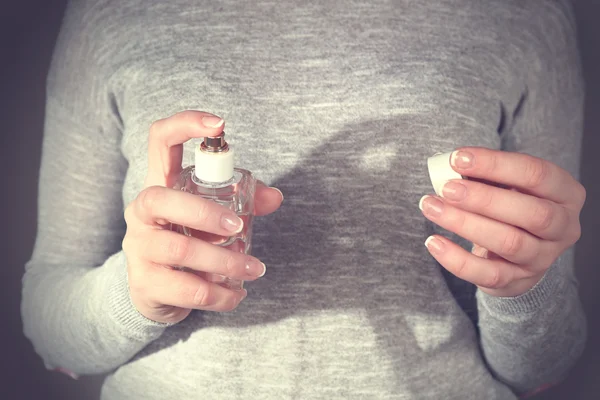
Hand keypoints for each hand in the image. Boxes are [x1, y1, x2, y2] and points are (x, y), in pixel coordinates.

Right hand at [122, 111, 282, 322]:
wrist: (154, 291)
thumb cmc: (187, 240)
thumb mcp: (210, 217)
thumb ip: (243, 203)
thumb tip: (275, 198)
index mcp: (160, 185)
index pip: (159, 140)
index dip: (184, 125)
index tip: (220, 124)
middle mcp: (142, 212)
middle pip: (161, 199)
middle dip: (205, 212)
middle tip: (239, 226)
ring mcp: (139, 248)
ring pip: (181, 249)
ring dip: (226, 262)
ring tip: (255, 270)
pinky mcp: (145, 283)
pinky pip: (186, 290)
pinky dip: (220, 295)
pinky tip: (237, 295)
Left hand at [420, 147, 585, 296]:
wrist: (519, 255)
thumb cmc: (511, 207)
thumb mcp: (509, 186)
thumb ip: (487, 176)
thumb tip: (451, 168)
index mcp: (566, 193)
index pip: (537, 174)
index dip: (495, 164)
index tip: (458, 158)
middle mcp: (563, 227)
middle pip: (531, 213)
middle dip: (483, 198)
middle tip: (447, 188)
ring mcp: (543, 258)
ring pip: (509, 243)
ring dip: (465, 224)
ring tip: (432, 207)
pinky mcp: (518, 281)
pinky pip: (488, 274)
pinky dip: (457, 259)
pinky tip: (433, 241)